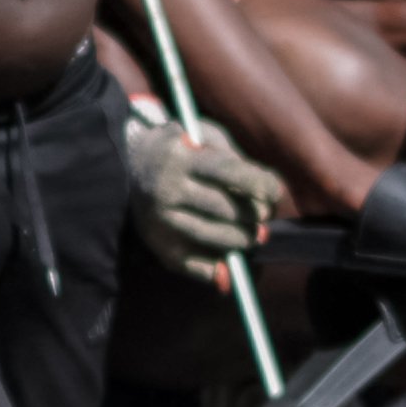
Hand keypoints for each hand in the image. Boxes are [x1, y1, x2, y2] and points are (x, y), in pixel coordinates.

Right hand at [126, 109, 291, 273]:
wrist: (130, 163)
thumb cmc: (182, 147)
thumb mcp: (206, 136)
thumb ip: (236, 160)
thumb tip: (267, 196)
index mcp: (178, 156)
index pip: (226, 171)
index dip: (257, 183)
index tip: (275, 192)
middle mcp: (165, 189)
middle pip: (223, 208)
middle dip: (253, 214)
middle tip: (265, 215)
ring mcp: (159, 219)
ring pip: (213, 237)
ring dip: (242, 239)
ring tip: (255, 234)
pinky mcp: (156, 243)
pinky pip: (191, 264)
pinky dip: (215, 270)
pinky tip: (229, 268)